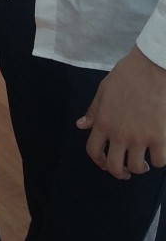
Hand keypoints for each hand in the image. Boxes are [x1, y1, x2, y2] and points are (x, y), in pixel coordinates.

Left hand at [76, 46, 165, 178]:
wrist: (150, 67)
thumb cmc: (126, 75)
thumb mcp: (104, 90)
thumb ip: (94, 111)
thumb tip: (81, 125)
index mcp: (103, 122)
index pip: (93, 151)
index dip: (98, 161)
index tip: (105, 162)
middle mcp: (119, 134)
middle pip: (114, 166)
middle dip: (119, 172)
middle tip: (126, 170)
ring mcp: (140, 138)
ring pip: (137, 168)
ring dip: (139, 168)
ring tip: (144, 162)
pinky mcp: (159, 137)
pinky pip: (160, 161)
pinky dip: (159, 160)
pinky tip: (158, 152)